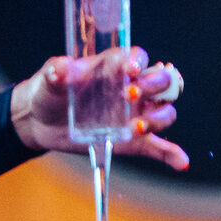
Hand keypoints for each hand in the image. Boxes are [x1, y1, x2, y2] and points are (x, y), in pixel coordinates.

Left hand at [11, 50, 187, 169]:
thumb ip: (55, 73)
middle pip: (161, 81)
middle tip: (129, 95)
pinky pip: (157, 147)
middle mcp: (132, 88)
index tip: (130, 70)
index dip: (139, 61)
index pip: (138, 58)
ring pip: (163, 112)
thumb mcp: (48, 80)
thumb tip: (60, 68)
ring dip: (158, 118)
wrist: (40, 120)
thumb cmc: (49, 92)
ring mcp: (134, 114)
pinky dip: (171, 154)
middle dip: (154, 86)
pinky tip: (180, 162)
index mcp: (114, 68)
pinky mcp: (131, 140)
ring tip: (135, 128)